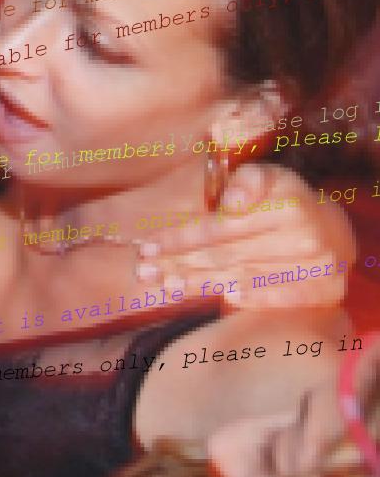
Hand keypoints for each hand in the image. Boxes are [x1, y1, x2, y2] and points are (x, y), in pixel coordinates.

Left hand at [134, 163, 354, 308]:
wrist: (331, 230)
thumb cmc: (283, 198)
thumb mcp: (264, 176)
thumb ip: (245, 182)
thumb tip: (231, 204)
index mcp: (285, 205)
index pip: (220, 228)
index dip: (180, 239)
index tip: (147, 248)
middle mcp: (302, 238)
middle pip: (226, 256)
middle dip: (180, 264)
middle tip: (146, 272)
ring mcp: (315, 269)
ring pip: (243, 279)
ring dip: (200, 285)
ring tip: (166, 286)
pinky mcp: (321, 292)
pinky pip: (274, 299)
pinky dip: (245, 300)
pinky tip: (217, 300)